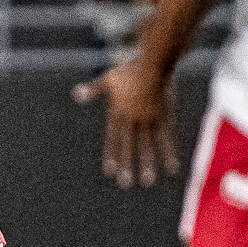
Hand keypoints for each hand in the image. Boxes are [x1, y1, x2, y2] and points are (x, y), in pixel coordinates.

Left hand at [72, 57, 177, 188]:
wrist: (153, 63)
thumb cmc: (130, 69)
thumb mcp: (108, 79)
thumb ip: (93, 90)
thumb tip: (76, 94)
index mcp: (119, 112)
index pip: (114, 138)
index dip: (112, 154)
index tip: (110, 171)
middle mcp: (133, 118)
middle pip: (130, 145)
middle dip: (128, 165)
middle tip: (126, 183)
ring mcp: (149, 118)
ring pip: (149, 145)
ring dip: (148, 164)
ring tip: (148, 181)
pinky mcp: (164, 116)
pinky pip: (167, 138)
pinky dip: (169, 153)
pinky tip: (172, 167)